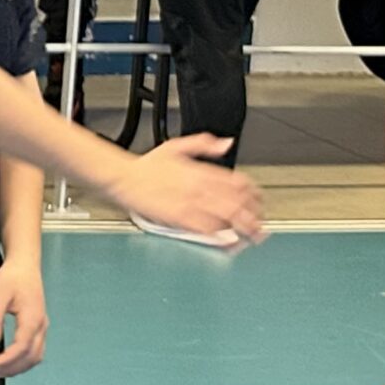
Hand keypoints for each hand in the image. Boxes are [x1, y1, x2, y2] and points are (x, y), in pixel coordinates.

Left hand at [0, 255, 48, 377]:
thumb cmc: (11, 277)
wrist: (24, 265)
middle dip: (11, 369)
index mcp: (32, 319)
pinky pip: (36, 350)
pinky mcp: (39, 326)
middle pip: (31, 357)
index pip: (20, 348)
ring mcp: (42, 326)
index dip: (5, 361)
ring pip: (36, 356)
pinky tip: (9, 361)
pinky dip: (24, 360)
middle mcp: (41, 326)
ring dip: (18, 367)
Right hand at [107, 133, 265, 247]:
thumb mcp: (176, 146)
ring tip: (252, 235)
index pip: (238, 182)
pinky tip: (229, 240)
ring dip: (243, 227)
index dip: (253, 193)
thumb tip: (226, 143)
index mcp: (202, 171)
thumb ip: (204, 144)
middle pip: (238, 202)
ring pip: (226, 217)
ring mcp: (191, 203)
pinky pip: (206, 229)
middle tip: (261, 224)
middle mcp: (200, 187)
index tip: (259, 201)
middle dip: (254, 215)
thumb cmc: (145, 166)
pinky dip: (220, 235)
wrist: (123, 177)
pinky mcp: (179, 217)